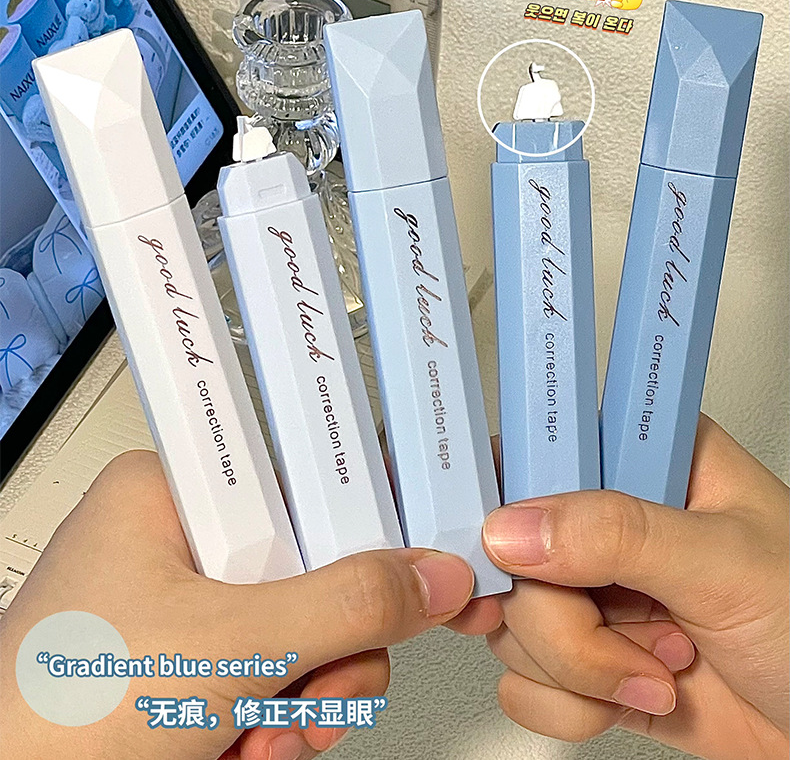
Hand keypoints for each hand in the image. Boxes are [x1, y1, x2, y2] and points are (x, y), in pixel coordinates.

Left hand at [0, 450, 474, 759]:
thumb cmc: (54, 717)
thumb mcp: (227, 647)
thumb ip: (346, 606)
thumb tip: (430, 575)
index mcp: (173, 492)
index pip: (299, 467)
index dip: (367, 505)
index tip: (423, 532)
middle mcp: (181, 542)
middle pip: (314, 564)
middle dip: (328, 645)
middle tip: (315, 681)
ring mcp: (187, 609)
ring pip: (303, 632)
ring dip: (304, 700)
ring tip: (258, 738)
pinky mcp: (191, 666)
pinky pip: (275, 678)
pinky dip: (276, 726)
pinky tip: (242, 752)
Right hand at [481, 415, 788, 758]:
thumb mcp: (727, 564)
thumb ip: (621, 534)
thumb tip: (515, 527)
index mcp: (645, 457)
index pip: (539, 443)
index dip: (503, 489)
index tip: (492, 540)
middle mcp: (607, 519)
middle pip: (508, 548)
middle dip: (561, 616)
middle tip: (624, 630)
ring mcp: (591, 589)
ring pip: (509, 619)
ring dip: (579, 667)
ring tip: (657, 667)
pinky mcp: (584, 656)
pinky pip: (520, 678)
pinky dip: (573, 704)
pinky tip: (637, 694)